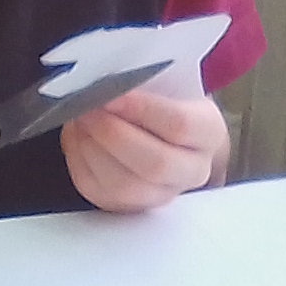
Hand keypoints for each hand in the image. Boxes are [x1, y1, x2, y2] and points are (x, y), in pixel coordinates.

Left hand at [61, 91, 227, 212]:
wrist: (161, 126)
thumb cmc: (161, 97)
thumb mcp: (165, 81)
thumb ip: (143, 80)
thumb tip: (107, 81)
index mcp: (209, 132)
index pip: (180, 125)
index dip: (141, 109)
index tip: (111, 94)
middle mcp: (193, 170)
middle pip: (154, 163)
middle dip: (113, 134)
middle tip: (88, 108)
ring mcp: (162, 194)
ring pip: (123, 184)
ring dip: (91, 148)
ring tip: (79, 118)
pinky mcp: (128, 205)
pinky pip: (98, 190)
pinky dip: (79, 160)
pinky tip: (76, 135)